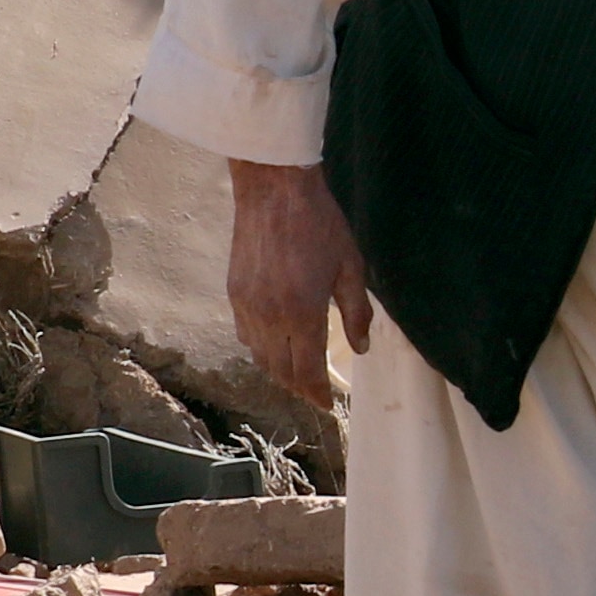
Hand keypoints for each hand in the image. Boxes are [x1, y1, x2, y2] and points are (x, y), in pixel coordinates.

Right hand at [229, 159, 370, 404]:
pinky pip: (245, 336)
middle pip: (281, 372)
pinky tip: (275, 344)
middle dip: (300, 388)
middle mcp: (270, 317)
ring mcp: (247, 307)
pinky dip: (261, 349)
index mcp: (303, 314)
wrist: (274, 190)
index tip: (328, 406)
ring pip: (260, 357)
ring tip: (298, 372)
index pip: (307, 372)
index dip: (317, 395)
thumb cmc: (319, 224)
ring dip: (279, 371)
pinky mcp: (234, 294)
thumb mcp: (350, 267)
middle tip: (316, 393)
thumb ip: (357, 312)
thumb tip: (361, 348)